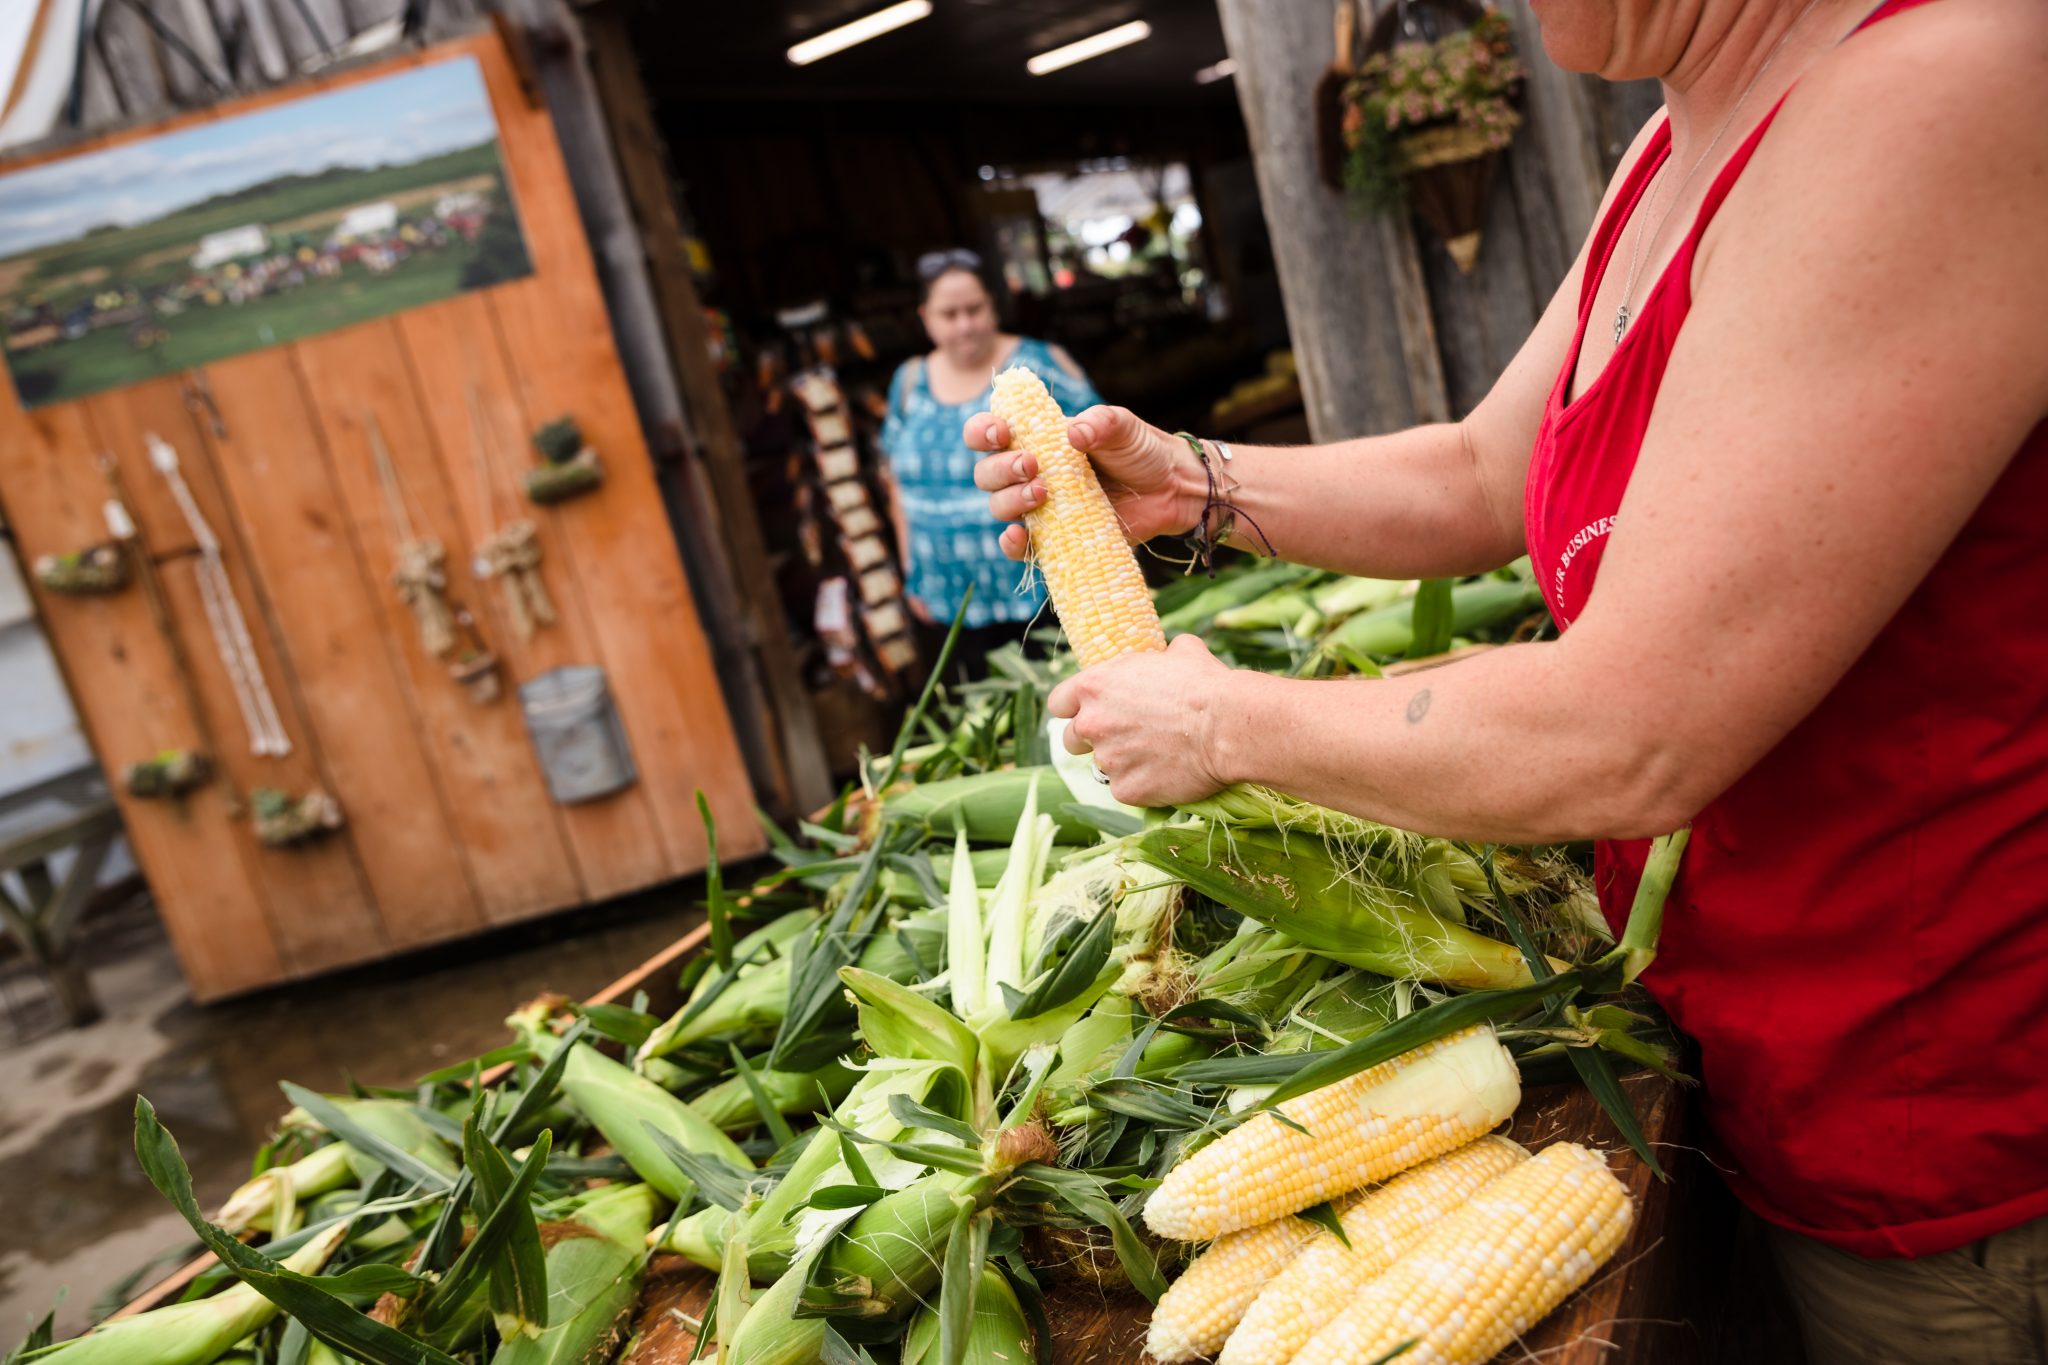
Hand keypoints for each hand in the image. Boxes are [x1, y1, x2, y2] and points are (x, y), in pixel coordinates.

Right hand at [966, 405, 1201, 560]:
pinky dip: (1012, 544)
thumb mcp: (1124, 426)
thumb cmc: (1141, 450)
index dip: (981, 432)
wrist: (1171, 489)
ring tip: (1044, 493)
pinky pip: (1020, 547)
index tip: (1002, 433)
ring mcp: (1040, 508)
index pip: (987, 434)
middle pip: (986, 474)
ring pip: (999, 508)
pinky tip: (1018, 536)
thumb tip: (1074, 434)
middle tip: (1033, 465)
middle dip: (1001, 469)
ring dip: (1010, 500)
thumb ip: (1101, 421)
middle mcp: (1029, 473)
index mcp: (1036, 438)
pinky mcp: (1054, 538)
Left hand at [1047, 634, 1235, 806]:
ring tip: (1155, 755)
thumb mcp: (1182, 652)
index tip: (1089, 713)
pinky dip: (1142, 784)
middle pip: (1071, 739)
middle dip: (1092, 739)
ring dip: (1121, 762)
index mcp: (1094, 686)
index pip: (1059, 702)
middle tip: (1124, 737)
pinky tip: (1167, 773)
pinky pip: (1126, 789)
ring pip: (1102, 766)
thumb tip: (1172, 652)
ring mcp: (1107, 760)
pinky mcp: (1126, 790)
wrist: (1228, 726)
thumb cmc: (1205, 684)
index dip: (1074, 709)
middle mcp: (1092, 724)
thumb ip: (1162, 655)